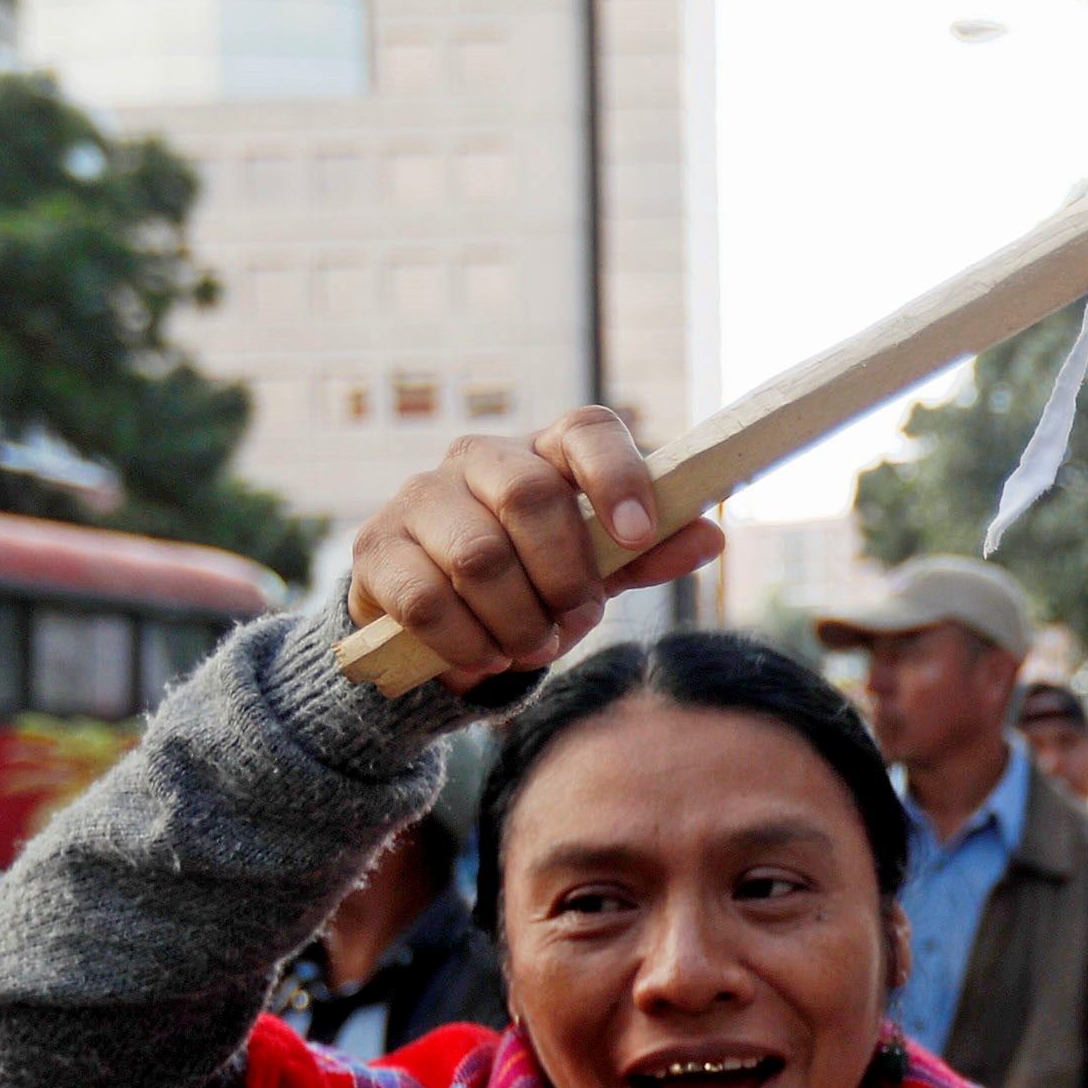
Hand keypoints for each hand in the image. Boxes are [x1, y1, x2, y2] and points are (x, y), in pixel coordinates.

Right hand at [345, 408, 726, 688]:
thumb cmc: (530, 580)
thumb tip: (710, 536)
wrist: (433, 620)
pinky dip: (468, 643)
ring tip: (532, 647)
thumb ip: (646, 554)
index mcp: (545, 452)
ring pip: (480, 557)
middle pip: (531, 497)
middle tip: (577, 622)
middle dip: (565, 575)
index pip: (587, 430)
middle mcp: (479, 458)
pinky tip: (486, 657)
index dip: (616, 476)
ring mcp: (421, 498)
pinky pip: (427, 600)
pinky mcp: (377, 550)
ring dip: (518, 620)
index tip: (637, 534)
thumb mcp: (595, 570)